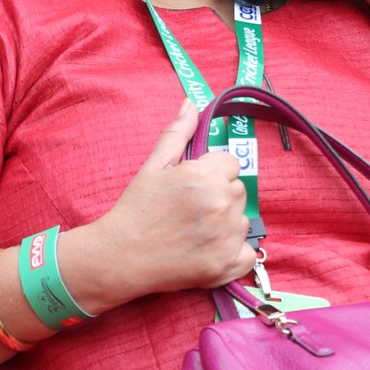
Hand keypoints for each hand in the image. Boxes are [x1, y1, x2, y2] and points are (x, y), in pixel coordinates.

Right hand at [66, 99, 257, 309]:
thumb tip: (192, 104)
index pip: (232, 164)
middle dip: (220, 197)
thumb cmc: (136, 209)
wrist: (121, 256)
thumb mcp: (154, 166)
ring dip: (226, 225)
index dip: (212, 174)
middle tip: (190, 212)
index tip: (193, 188)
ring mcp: (226, 236)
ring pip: (242, 221)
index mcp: (206, 176)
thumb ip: (177, 133)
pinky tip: (209, 251)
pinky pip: (248, 254)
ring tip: (194, 232)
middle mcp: (221, 204)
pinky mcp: (226, 264)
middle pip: (238, 191)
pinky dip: (233, 254)